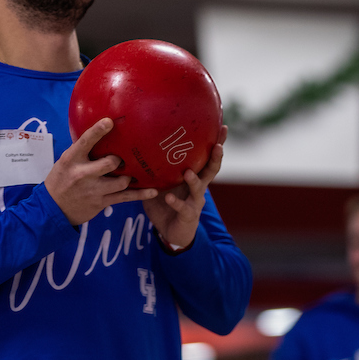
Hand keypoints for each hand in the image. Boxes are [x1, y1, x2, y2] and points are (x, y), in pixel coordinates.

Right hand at [45, 117, 157, 224]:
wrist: (53, 208)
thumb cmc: (61, 179)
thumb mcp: (66, 161)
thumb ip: (82, 149)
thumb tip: (99, 130)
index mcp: (71, 159)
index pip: (84, 142)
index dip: (97, 131)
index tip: (109, 121)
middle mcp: (82, 174)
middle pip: (109, 163)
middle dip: (120, 160)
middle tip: (122, 158)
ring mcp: (93, 190)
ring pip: (121, 182)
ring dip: (130, 176)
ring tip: (134, 172)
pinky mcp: (102, 202)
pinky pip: (125, 197)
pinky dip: (140, 194)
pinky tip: (153, 192)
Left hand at [142, 126, 226, 249]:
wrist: (170, 232)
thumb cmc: (165, 204)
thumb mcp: (158, 183)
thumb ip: (153, 169)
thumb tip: (136, 147)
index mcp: (193, 176)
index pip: (206, 157)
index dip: (216, 143)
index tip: (222, 127)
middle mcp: (198, 187)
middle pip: (211, 170)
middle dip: (216, 158)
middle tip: (219, 146)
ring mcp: (194, 202)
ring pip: (199, 189)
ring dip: (194, 180)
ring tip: (188, 172)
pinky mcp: (187, 216)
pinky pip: (182, 208)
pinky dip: (175, 202)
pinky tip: (168, 198)